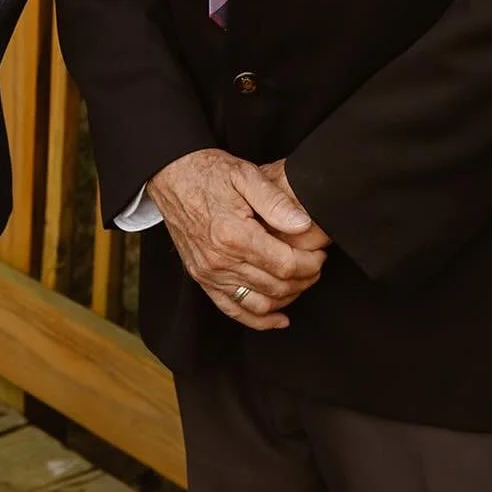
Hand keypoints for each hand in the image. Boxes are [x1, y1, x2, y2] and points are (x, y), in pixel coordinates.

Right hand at [147, 149, 326, 330]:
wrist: (171, 175)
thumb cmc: (208, 171)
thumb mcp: (245, 173)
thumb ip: (275, 200)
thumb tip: (303, 225)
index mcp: (233, 234)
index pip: (285, 265)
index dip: (311, 263)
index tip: (321, 253)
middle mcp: (220, 260)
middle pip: (276, 287)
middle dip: (305, 279)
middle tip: (317, 263)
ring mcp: (209, 273)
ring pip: (260, 304)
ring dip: (288, 298)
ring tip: (302, 280)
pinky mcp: (202, 278)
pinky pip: (234, 310)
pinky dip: (259, 320)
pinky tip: (279, 318)